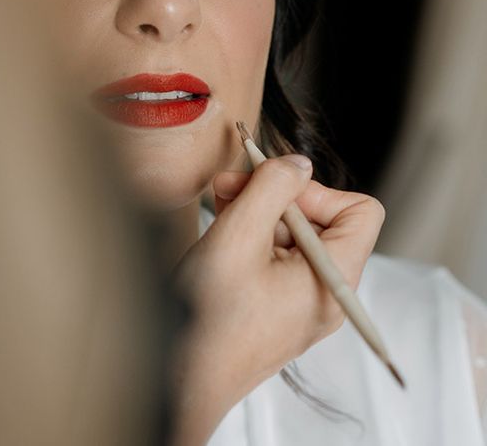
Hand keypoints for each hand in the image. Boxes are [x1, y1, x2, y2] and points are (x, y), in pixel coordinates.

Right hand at [167, 154, 384, 445]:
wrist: (182, 380)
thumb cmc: (209, 319)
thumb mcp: (238, 237)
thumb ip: (271, 189)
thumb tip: (298, 162)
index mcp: (333, 279)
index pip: (360, 212)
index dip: (316, 191)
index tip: (272, 192)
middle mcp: (325, 293)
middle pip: (320, 220)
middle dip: (274, 196)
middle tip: (227, 186)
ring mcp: (301, 303)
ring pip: (291, 237)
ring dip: (256, 214)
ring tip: (217, 205)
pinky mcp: (276, 308)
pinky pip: (275, 260)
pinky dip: (250, 238)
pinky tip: (219, 231)